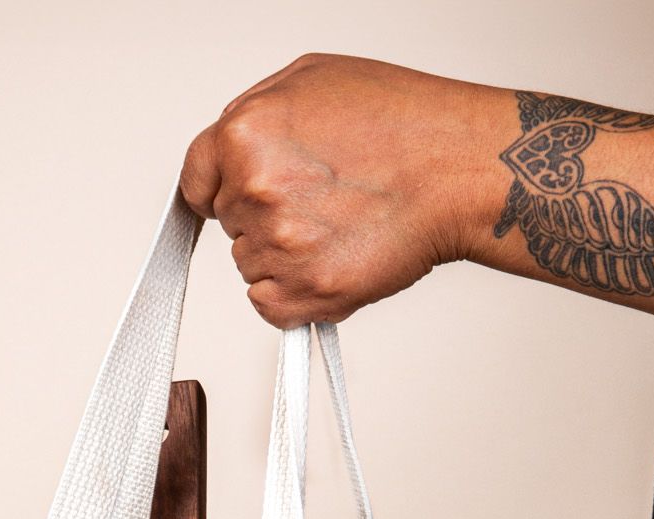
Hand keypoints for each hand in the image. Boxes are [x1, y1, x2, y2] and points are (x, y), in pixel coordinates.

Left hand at [181, 54, 502, 328]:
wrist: (459, 169)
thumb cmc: (402, 121)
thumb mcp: (313, 79)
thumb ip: (256, 115)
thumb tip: (229, 148)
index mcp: (246, 134)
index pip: (194, 180)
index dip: (216, 188)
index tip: (229, 196)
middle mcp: (255, 191)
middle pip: (229, 223)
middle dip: (263, 213)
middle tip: (320, 196)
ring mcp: (280, 246)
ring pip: (251, 264)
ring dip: (283, 253)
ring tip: (337, 223)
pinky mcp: (306, 293)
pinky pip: (270, 304)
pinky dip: (293, 294)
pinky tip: (332, 260)